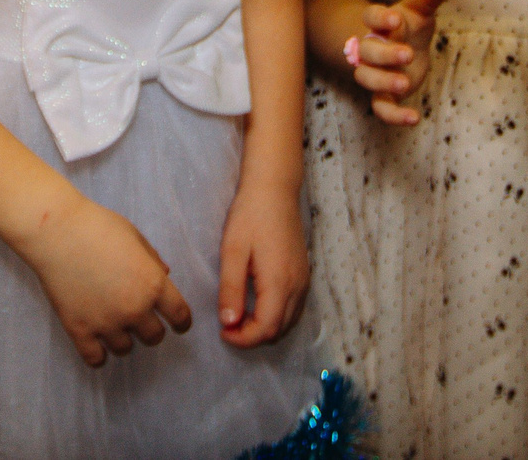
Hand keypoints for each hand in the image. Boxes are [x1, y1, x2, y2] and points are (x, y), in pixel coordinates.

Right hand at [16, 196, 191, 367]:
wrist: (58, 231)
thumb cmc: (99, 226)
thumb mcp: (135, 237)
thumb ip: (153, 261)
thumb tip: (165, 277)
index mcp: (152, 284)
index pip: (179, 315)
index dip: (182, 322)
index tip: (178, 324)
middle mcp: (134, 308)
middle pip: (154, 337)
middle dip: (150, 328)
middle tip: (139, 318)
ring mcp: (106, 323)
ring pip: (125, 349)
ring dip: (123, 338)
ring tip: (114, 324)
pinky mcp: (79, 330)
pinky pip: (96, 359)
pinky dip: (99, 354)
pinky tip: (96, 342)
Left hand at [216, 179, 308, 346]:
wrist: (275, 188)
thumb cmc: (250, 216)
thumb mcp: (233, 251)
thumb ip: (231, 289)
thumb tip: (228, 322)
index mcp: (279, 283)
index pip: (265, 329)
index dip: (243, 339)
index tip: (222, 331)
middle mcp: (297, 286)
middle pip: (279, 331)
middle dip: (252, 336)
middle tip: (228, 323)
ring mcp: (304, 281)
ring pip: (288, 322)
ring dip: (265, 328)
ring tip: (240, 315)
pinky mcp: (305, 274)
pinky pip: (294, 308)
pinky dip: (276, 317)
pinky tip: (258, 304)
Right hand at [339, 0, 453, 127]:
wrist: (406, 47)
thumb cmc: (411, 25)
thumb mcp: (420, 10)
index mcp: (379, 23)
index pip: (370, 16)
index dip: (379, 18)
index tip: (395, 19)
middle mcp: (372, 47)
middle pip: (366, 51)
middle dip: (385, 54)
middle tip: (408, 54)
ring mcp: (376, 72)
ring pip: (366, 78)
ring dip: (383, 81)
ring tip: (405, 84)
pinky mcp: (384, 93)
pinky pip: (381, 107)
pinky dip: (394, 116)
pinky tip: (415, 118)